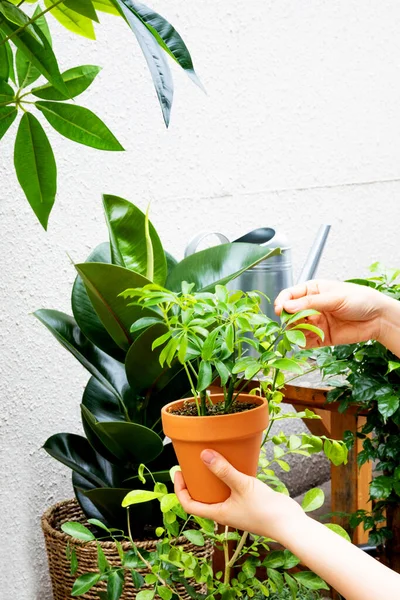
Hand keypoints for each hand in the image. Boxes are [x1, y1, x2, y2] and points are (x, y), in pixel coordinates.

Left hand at [174, 449, 304, 541]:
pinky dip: (227, 478)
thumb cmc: (265, 510)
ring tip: (210, 461)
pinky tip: (233, 464)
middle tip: (192, 464)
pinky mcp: (248, 503)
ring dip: (211, 480)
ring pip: (217, 494)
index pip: (190, 505)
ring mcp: (237, 508)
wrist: (290, 523)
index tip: (179, 472)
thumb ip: (223, 470)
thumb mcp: (242, 485)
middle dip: (194, 482)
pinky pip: (231, 490)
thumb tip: (203, 455)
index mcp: (218, 513)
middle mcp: (225, 512)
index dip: (180, 490)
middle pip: (202, 499)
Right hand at [274, 280, 389, 347]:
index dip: (283, 302)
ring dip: (295, 332)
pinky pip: (305, 342)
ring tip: (301, 333)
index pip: (290, 295)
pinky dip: (303, 342)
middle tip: (291, 323)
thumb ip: (310, 303)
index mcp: (313, 290)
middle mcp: (311, 307)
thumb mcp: (334, 297)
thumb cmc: (360, 300)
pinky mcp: (321, 337)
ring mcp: (315, 322)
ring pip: (295, 329)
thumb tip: (287, 306)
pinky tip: (308, 340)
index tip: (281, 309)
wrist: (378, 318)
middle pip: (290, 314)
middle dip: (289, 319)